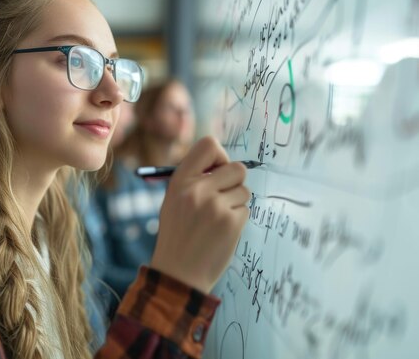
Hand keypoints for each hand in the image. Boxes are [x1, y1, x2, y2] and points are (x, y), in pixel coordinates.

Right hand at [150, 136, 249, 292]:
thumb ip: (194, 180)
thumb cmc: (177, 235)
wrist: (178, 272)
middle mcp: (198, 189)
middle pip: (236, 167)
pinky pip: (245, 210)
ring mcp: (216, 206)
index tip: (217, 171)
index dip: (220, 156)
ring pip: (244, 190)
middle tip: (223, 196)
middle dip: (234, 181)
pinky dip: (237, 219)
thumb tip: (222, 165)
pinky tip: (222, 232)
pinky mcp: (231, 223)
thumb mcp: (173, 200)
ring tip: (218, 219)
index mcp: (180, 181)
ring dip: (236, 202)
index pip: (209, 145)